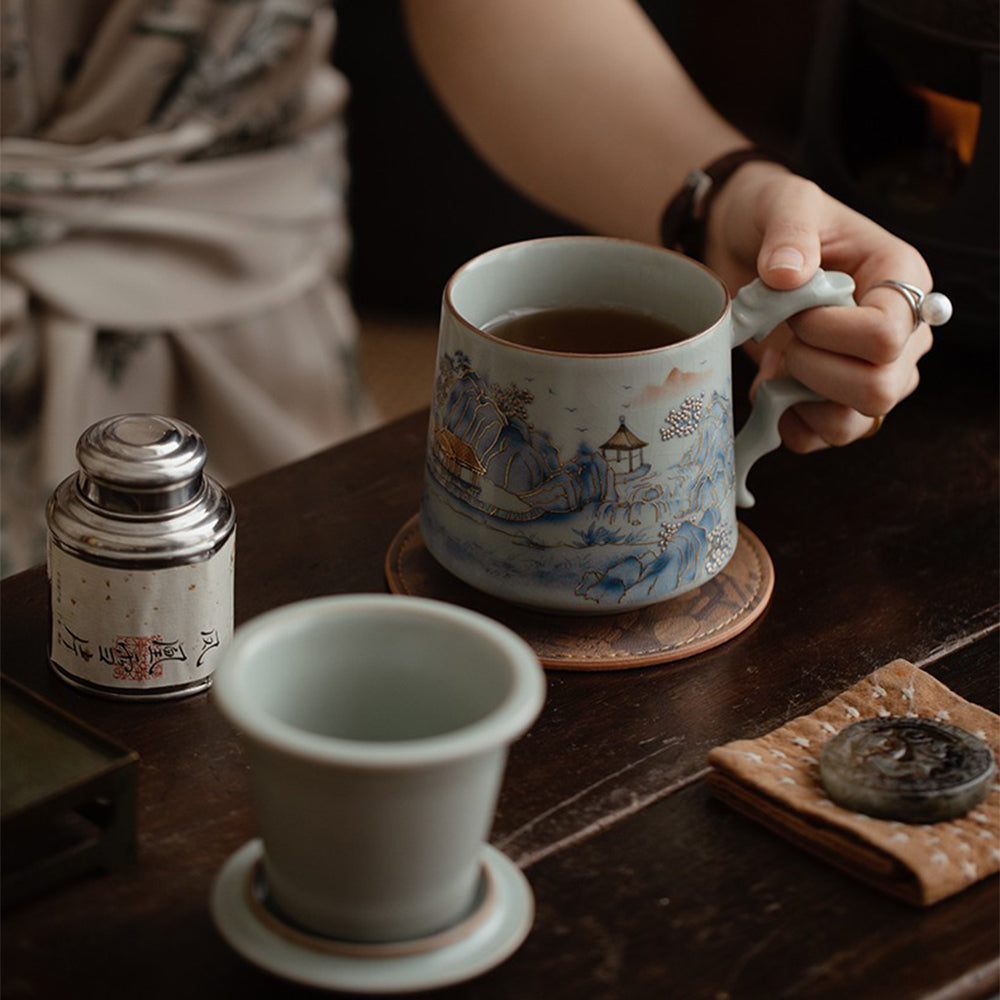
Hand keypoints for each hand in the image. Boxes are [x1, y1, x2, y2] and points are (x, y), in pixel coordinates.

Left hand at [705, 161, 934, 451]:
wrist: (739, 242)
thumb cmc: (773, 217)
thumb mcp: (783, 202)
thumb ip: (790, 230)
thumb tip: (788, 276)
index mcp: (900, 279)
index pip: (887, 336)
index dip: (832, 332)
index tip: (797, 309)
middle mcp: (900, 334)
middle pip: (880, 389)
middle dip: (815, 369)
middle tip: (786, 336)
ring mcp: (871, 373)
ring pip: (854, 423)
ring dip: (803, 400)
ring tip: (779, 360)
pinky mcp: (834, 400)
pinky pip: (822, 437)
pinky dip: (789, 422)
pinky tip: (771, 386)